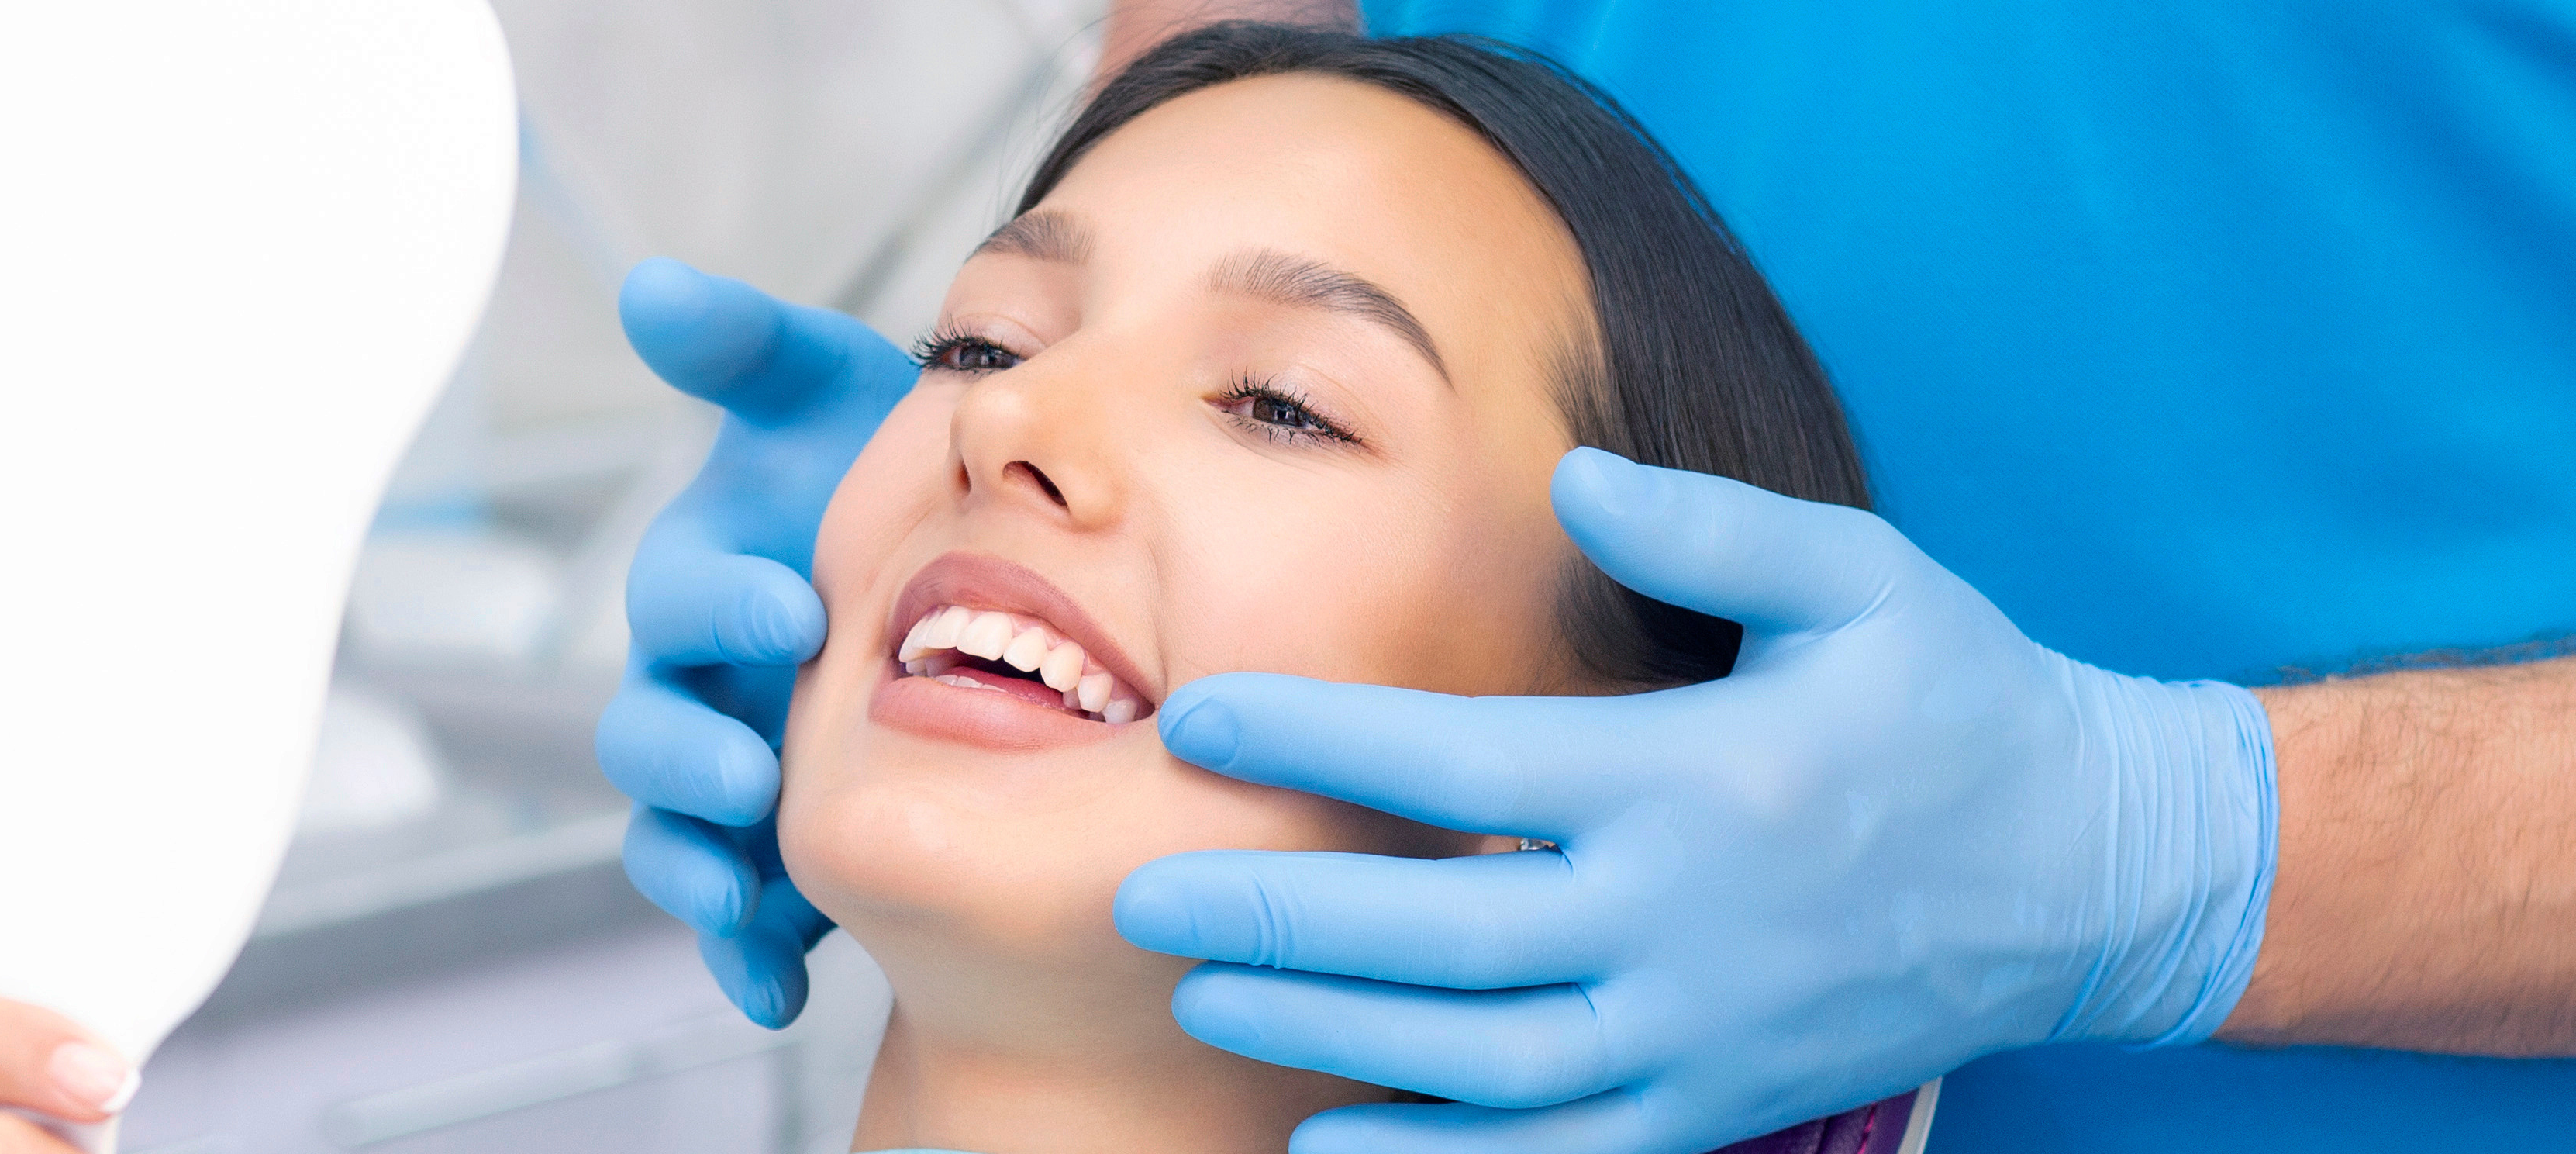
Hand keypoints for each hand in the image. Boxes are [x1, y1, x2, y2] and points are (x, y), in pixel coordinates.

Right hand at [595, 258, 918, 1026]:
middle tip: (753, 772)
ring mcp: (725, 778)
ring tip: (747, 898)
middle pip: (650, 733)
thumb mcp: (824, 396)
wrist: (967, 569)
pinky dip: (741, 960)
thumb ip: (745, 345)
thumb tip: (649, 285)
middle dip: (691, 758)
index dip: (719, 603)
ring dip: (699, 869)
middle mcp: (697, 687)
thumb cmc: (875, 473)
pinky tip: (783, 994)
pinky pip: (732, 918)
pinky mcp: (764, 858)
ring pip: (673, 836)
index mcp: (704, 581)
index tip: (788, 607)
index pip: (680, 594)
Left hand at [1116, 449, 2276, 1153]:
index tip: (1195, 720)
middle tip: (1139, 901)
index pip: (1462, 765)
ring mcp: (1703, 1032)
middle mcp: (1687, 921)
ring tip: (1204, 1003)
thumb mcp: (1864, 579)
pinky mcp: (1722, 1104)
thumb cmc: (1963, 704)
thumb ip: (1709, 527)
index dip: (1316, 742)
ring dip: (1331, 1041)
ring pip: (1482, 1062)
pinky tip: (1325, 1145)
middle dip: (1278, 923)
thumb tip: (1572, 481)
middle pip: (1441, 937)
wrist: (2102, 870)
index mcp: (1699, 780)